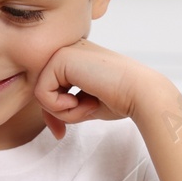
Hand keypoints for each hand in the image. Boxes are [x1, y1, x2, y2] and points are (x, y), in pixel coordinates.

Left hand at [33, 40, 166, 139]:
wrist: (141, 93)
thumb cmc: (121, 99)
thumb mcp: (86, 105)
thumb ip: (66, 109)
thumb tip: (52, 126)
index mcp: (75, 56)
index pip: (49, 87)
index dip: (54, 112)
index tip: (61, 131)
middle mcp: (68, 49)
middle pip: (42, 89)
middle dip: (55, 113)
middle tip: (81, 117)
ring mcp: (63, 50)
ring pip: (39, 91)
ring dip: (61, 111)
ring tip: (87, 106)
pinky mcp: (60, 58)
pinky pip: (41, 92)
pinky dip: (59, 107)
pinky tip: (82, 101)